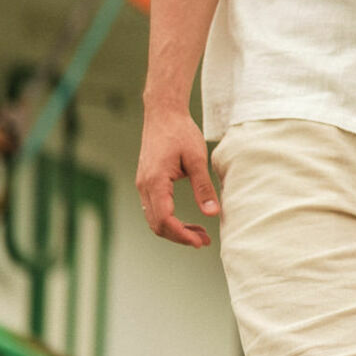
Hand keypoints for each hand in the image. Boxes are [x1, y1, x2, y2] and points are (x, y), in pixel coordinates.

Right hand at [136, 106, 219, 247]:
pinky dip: (170, 219)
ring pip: (155, 219)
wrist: (163, 114)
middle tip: (204, 241)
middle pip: (157, 224)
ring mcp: (143, 185)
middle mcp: (144, 186)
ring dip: (175, 229)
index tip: (200, 241)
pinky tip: (188, 221)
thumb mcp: (198, 158)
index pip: (164, 219)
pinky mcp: (147, 182)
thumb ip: (204, 187)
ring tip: (200, 234)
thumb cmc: (181, 132)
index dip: (181, 234)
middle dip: (180, 236)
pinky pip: (155, 209)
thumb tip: (213, 213)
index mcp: (155, 181)